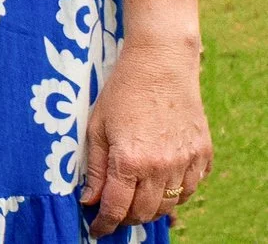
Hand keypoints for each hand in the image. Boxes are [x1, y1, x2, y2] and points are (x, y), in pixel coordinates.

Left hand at [80, 32, 209, 233]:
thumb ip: (95, 167)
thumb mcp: (96, 127)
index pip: (117, 208)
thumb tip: (90, 200)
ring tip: (135, 198)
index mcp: (130, 160)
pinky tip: (160, 184)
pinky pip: (190, 190)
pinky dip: (175, 195)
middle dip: (126, 218)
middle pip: (144, 213)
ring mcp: (186, 164)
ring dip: (150, 208)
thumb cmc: (122, 92)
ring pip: (169, 206)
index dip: (105, 224)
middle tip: (114, 212)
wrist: (160, 65)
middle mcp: (161, 167)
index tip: (97, 230)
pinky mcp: (202, 157)